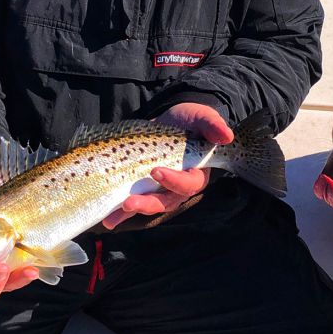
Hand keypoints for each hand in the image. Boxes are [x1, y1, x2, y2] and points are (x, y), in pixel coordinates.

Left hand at [101, 103, 232, 229]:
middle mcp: (178, 187)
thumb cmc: (192, 120)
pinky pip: (132, 201)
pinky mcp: (143, 186)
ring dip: (130, 212)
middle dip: (147, 205)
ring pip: (148, 206)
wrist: (173, 119)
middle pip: (165, 202)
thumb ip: (212, 125)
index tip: (156, 171)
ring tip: (113, 216)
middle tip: (129, 202)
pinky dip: (119, 211)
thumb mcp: (202, 116)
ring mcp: (159, 189)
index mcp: (196, 173)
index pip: (188, 184)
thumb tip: (226, 136)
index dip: (174, 181)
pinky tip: (106, 216)